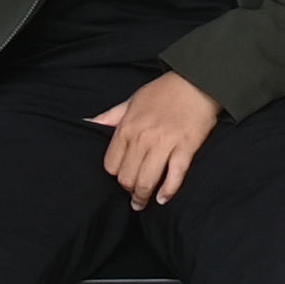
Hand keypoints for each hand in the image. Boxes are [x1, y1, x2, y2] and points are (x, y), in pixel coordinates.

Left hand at [90, 71, 223, 206]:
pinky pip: (174, 177)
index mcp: (127, 127)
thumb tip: (87, 123)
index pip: (111, 165)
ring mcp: (165, 144)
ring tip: (143, 202)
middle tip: (133, 194)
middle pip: (127, 178)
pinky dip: (167, 192)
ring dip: (143, 197)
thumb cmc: (163, 92)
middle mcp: (143, 138)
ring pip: (146, 181)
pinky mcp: (185, 148)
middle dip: (128, 190)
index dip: (115, 175)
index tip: (122, 177)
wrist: (197, 81)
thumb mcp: (131, 101)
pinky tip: (163, 198)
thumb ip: (109, 116)